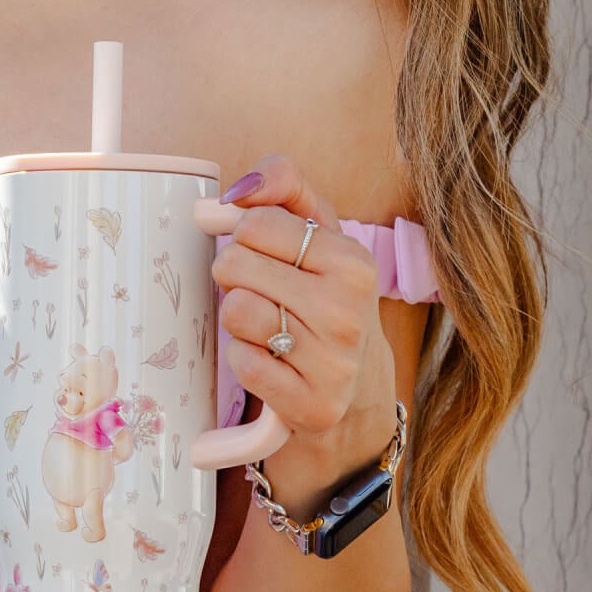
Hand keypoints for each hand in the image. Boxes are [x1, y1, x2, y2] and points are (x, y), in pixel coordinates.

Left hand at [210, 152, 394, 470]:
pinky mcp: (313, 404)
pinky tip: (270, 362)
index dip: (243, 238)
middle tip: (259, 294)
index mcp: (353, 262)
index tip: (263, 257)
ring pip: (236, 312)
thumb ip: (284, 187)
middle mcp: (349, 310)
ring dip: (237, 321)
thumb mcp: (320, 234)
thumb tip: (237, 189)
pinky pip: (243, 363)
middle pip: (236, 264)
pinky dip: (244, 360)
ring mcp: (334, 362)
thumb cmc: (327, 299)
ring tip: (267, 328)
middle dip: (234, 276)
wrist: (357, 389)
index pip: (255, 223)